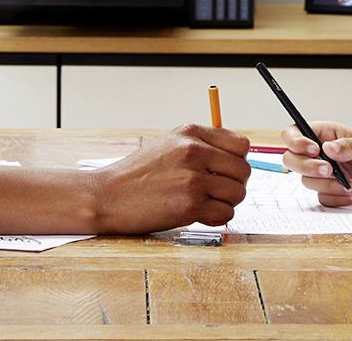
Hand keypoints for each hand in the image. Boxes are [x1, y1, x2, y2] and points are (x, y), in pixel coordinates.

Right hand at [90, 124, 249, 231]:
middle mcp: (194, 152)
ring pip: (237, 193)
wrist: (108, 195)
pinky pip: (225, 214)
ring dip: (226, 202)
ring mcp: (192, 179)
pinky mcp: (190, 205)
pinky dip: (216, 218)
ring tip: (205, 203)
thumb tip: (237, 158)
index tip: (226, 171)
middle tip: (217, 192)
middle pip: (243, 170)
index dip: (238, 160)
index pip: (240, 144)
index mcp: (190, 133)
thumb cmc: (137, 174)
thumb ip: (200, 145)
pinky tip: (199, 215)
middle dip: (235, 184)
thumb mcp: (168, 145)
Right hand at [280, 122, 351, 205]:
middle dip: (307, 167)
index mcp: (324, 134)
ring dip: (328, 185)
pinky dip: (339, 198)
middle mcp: (319, 154)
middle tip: (329, 170)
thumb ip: (348, 146)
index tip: (313, 149)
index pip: (295, 133)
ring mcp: (324, 174)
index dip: (296, 141)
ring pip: (307, 181)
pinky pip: (324, 198)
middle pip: (292, 160)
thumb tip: (328, 147)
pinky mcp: (331, 191)